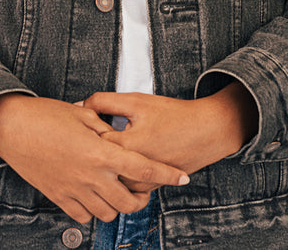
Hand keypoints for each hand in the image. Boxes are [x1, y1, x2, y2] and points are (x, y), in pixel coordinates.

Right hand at [0, 93, 189, 223]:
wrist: (10, 127)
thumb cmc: (43, 115)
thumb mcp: (81, 114)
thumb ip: (105, 127)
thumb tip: (119, 135)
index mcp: (100, 152)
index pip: (144, 169)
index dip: (167, 175)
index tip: (181, 177)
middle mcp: (89, 175)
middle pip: (129, 201)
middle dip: (143, 198)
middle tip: (144, 189)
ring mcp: (73, 189)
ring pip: (108, 213)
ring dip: (118, 205)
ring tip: (118, 191)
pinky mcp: (58, 197)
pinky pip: (83, 215)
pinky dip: (93, 209)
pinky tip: (94, 195)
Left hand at [78, 83, 258, 192]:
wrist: (207, 131)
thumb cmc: (174, 114)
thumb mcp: (137, 100)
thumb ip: (105, 101)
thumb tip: (80, 104)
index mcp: (126, 146)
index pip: (89, 142)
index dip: (84, 129)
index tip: (82, 122)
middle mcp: (132, 169)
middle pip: (97, 166)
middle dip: (90, 153)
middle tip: (88, 139)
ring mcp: (142, 182)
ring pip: (110, 181)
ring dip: (104, 168)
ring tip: (102, 152)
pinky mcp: (151, 187)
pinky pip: (126, 186)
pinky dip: (119, 176)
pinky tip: (120, 160)